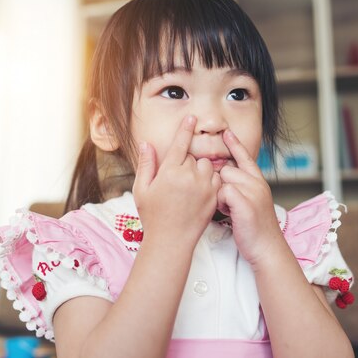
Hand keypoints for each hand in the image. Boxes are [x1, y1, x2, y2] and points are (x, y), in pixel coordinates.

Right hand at [133, 115, 221, 247]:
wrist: (171, 241)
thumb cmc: (153, 216)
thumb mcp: (142, 190)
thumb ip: (146, 164)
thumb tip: (146, 143)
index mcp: (170, 172)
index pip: (180, 143)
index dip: (186, 129)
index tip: (192, 117)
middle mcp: (189, 176)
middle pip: (192, 156)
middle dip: (185, 163)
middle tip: (176, 181)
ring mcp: (204, 186)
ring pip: (206, 166)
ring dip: (199, 171)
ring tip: (188, 188)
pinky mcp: (214, 196)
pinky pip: (215, 179)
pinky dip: (209, 181)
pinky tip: (199, 193)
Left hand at [217, 129, 282, 266]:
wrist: (267, 248)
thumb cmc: (255, 229)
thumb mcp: (252, 202)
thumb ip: (242, 188)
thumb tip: (225, 179)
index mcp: (258, 181)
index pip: (245, 157)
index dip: (235, 144)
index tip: (227, 132)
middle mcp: (257, 183)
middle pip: (226, 169)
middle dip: (221, 185)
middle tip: (228, 203)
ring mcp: (253, 192)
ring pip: (223, 180)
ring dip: (220, 195)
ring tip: (230, 209)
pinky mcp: (245, 203)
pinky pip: (223, 192)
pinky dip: (221, 204)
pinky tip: (230, 214)